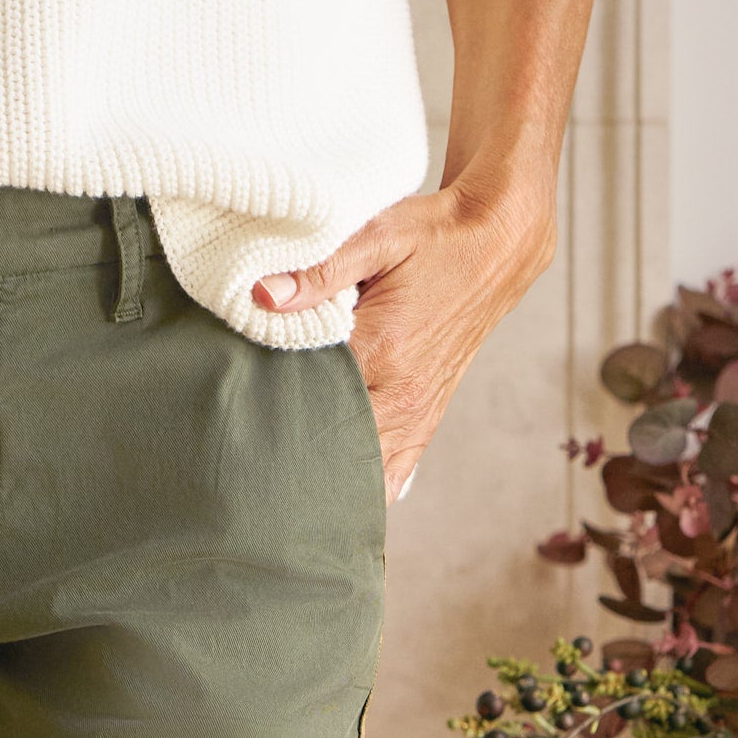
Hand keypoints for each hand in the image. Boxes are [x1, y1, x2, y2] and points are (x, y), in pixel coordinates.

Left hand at [252, 176, 555, 502]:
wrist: (498, 243)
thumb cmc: (436, 237)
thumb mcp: (379, 237)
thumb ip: (319, 271)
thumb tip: (263, 295)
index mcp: (381, 353)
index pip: (310, 401)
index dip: (271, 412)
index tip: (239, 425)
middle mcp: (400, 396)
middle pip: (333, 449)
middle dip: (294, 460)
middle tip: (251, 472)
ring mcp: (417, 414)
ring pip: (365, 473)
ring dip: (329, 481)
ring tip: (286, 496)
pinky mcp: (428, 419)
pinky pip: (396, 473)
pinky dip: (368, 489)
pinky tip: (340, 500)